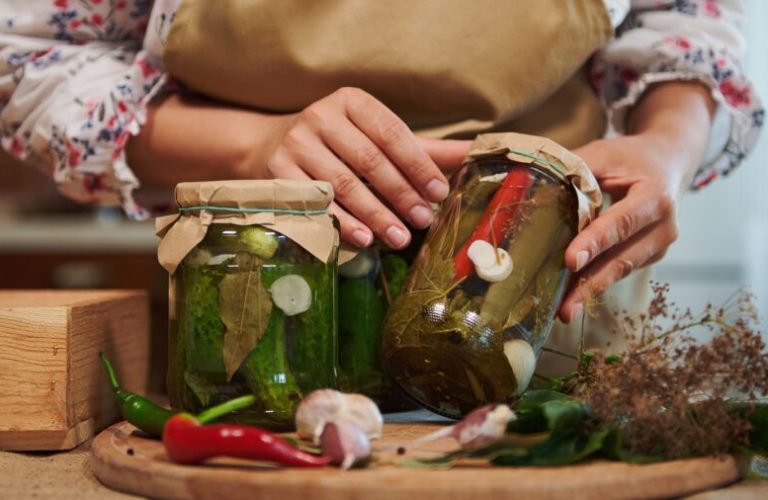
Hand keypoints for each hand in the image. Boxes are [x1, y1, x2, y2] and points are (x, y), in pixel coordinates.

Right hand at [258, 87, 470, 248]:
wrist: (268, 146)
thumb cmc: (338, 145)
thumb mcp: (375, 138)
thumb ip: (422, 149)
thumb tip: (474, 153)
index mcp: (351, 101)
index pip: (391, 133)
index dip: (417, 164)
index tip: (439, 193)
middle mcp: (321, 116)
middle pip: (369, 160)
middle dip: (401, 194)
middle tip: (424, 220)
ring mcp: (295, 143)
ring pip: (344, 184)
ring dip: (376, 215)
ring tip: (401, 237)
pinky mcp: (277, 172)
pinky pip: (317, 203)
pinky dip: (343, 223)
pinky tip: (365, 239)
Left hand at [558, 133, 686, 322]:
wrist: (668, 162)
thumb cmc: (629, 158)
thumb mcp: (603, 154)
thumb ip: (574, 171)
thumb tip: (531, 186)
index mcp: (655, 195)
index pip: (620, 222)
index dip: (595, 242)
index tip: (571, 260)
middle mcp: (664, 226)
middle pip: (623, 258)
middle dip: (591, 283)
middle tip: (565, 306)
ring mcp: (660, 245)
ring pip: (621, 270)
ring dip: (590, 290)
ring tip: (564, 310)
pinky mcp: (650, 256)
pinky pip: (620, 270)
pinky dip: (595, 281)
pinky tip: (572, 294)